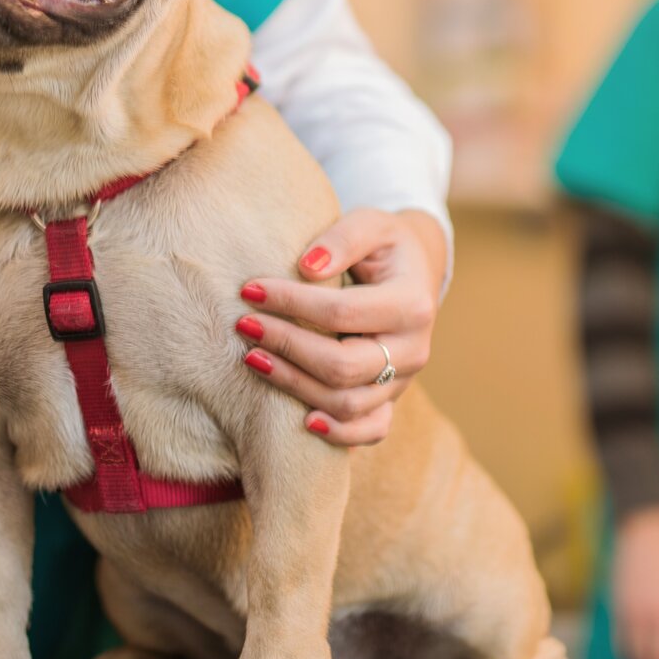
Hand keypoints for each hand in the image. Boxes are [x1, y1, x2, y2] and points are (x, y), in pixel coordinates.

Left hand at [234, 208, 448, 446]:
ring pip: (347, 403)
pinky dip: (338, 433)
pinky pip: (370, 430)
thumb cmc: (383, 246)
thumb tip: (307, 267)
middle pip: (342, 366)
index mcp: (413, 303)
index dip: (290, 303)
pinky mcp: (391, 400)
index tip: (249, 290)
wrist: (413, 274)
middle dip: (285, 346)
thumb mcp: (370, 224)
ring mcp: (404, 381)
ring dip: (293, 385)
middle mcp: (415, 349)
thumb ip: (341, 238)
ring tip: (252, 359)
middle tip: (244, 325)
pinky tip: (301, 421)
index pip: (341, 312)